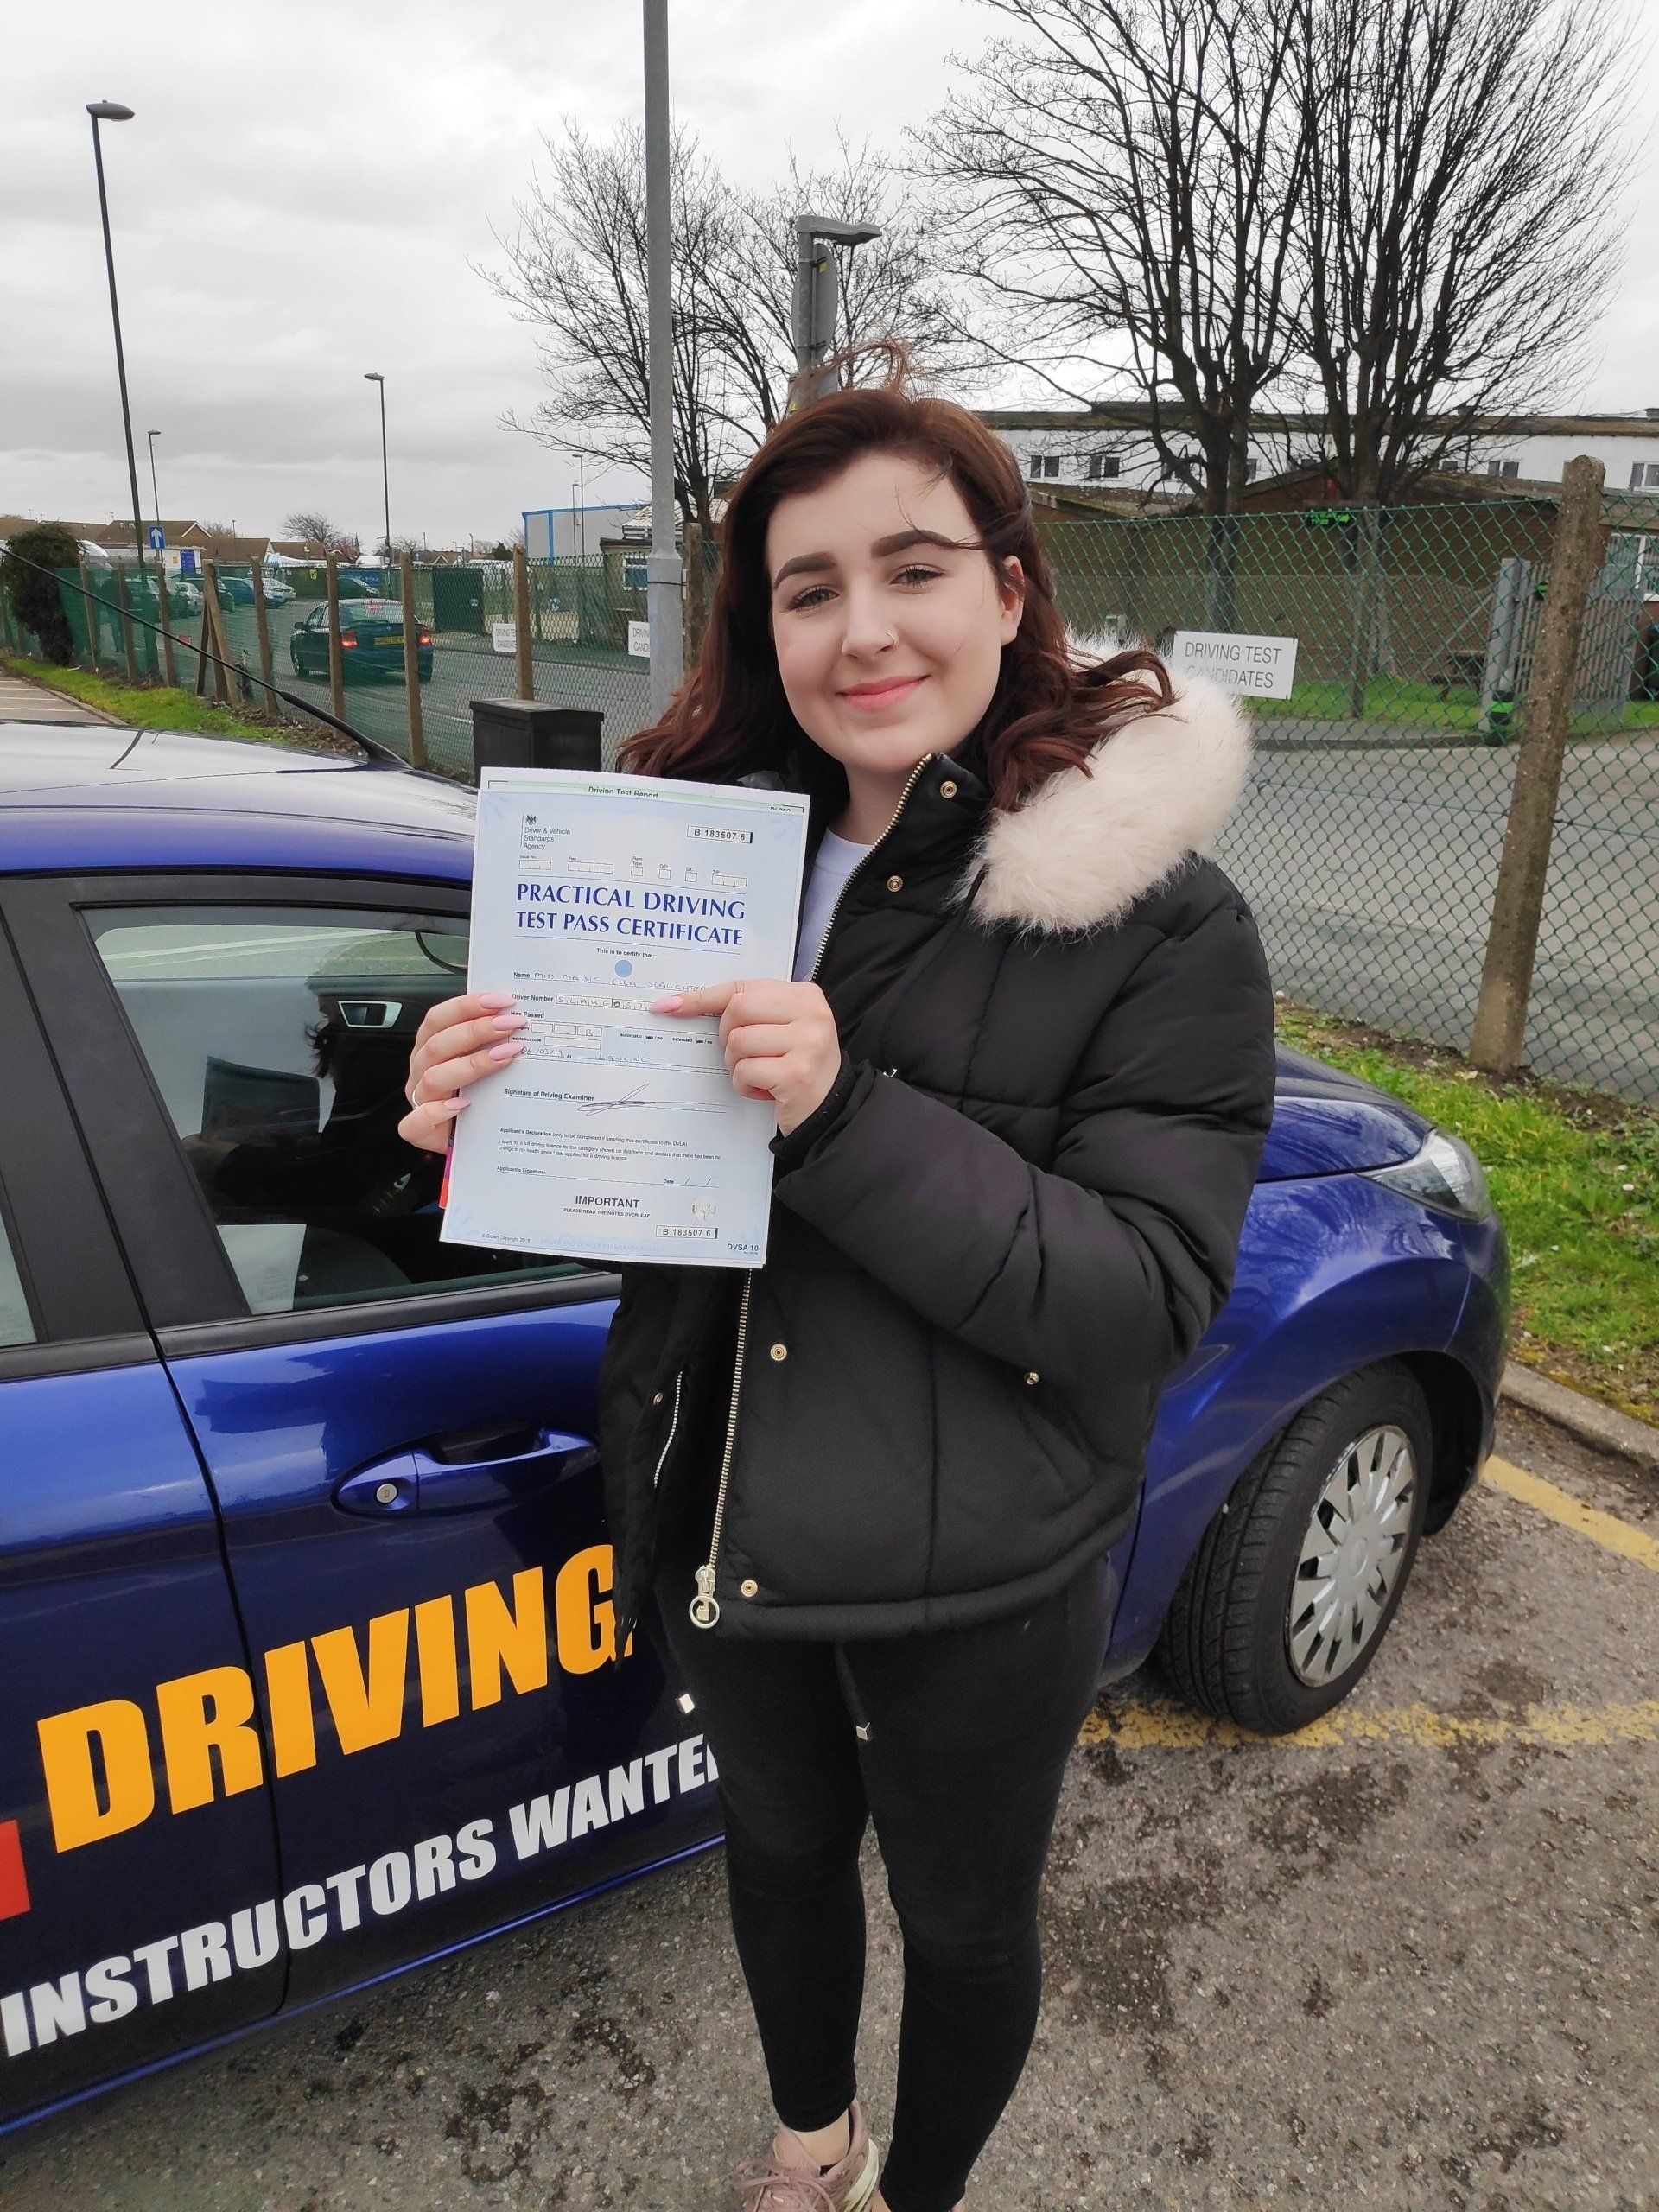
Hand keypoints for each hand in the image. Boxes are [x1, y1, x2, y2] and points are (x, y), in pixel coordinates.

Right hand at [398, 989, 526, 1154]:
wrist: (474, 1138)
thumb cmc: (480, 1096)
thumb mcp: (484, 1062)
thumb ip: (493, 1040)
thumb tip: (521, 1017)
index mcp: (432, 1047)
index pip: (440, 1018)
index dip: (467, 1006)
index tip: (501, 1001)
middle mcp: (422, 1070)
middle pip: (438, 1044)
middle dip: (476, 1031)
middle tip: (510, 1024)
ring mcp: (418, 1099)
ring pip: (433, 1077)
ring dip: (470, 1064)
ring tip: (503, 1056)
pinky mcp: (419, 1131)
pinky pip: (416, 1121)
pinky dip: (437, 1112)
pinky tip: (463, 1105)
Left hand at [650, 978, 841, 1137]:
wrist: (830, 1111)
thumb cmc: (795, 1067)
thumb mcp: (779, 1029)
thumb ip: (745, 1011)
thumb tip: (673, 1003)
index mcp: (805, 994)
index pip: (742, 988)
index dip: (703, 998)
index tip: (669, 1006)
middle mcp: (811, 1013)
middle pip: (737, 1011)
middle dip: (728, 1038)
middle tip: (745, 1056)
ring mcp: (807, 1043)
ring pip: (738, 1042)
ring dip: (737, 1066)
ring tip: (761, 1074)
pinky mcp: (797, 1074)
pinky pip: (745, 1071)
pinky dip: (745, 1085)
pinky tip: (766, 1092)